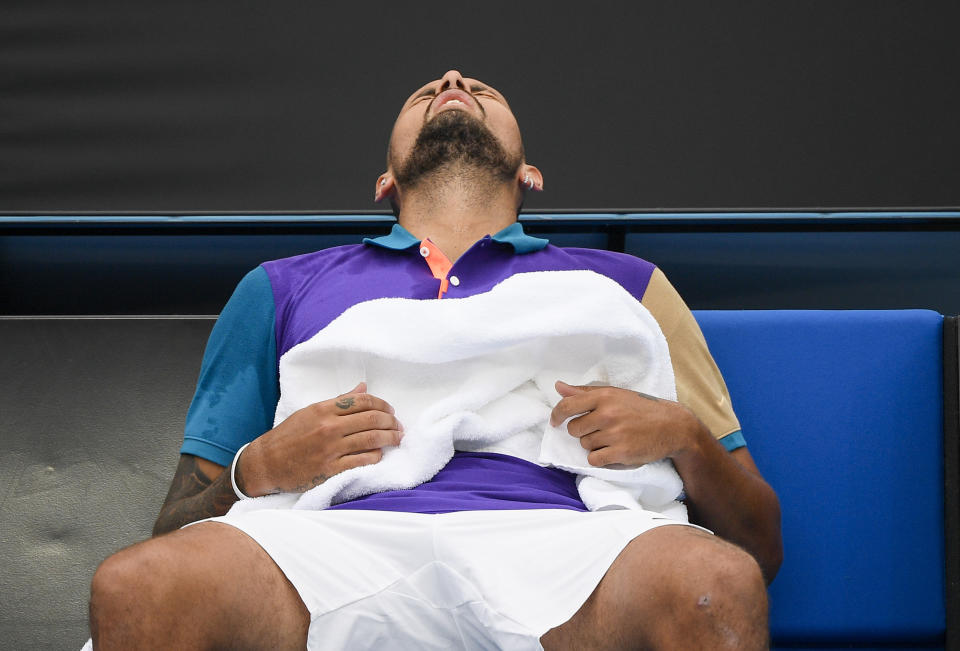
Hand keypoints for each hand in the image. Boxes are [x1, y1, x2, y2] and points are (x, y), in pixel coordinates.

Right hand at [237, 382, 402, 495]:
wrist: (266, 463)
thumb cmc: (288, 436)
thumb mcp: (311, 412)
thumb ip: (339, 401)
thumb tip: (362, 387)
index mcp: (323, 409)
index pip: (362, 401)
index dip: (381, 404)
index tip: (389, 410)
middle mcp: (329, 427)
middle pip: (372, 419)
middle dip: (391, 421)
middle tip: (398, 425)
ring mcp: (331, 449)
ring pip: (371, 439)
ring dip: (390, 438)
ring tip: (397, 438)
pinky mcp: (331, 469)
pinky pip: (362, 460)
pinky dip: (376, 456)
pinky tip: (379, 454)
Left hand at [549, 380, 699, 467]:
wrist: (673, 427)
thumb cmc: (641, 408)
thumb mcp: (615, 394)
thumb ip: (585, 392)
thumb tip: (558, 387)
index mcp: (604, 396)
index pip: (568, 406)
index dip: (557, 415)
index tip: (555, 422)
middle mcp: (607, 414)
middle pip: (575, 429)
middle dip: (583, 431)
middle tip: (599, 429)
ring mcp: (614, 434)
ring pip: (585, 445)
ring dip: (594, 445)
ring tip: (612, 438)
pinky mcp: (621, 453)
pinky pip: (594, 459)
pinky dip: (600, 458)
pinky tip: (613, 451)